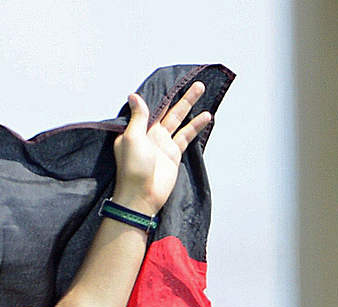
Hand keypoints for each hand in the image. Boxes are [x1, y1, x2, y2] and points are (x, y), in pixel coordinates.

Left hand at [110, 81, 211, 215]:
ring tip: (201, 88)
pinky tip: (206, 115)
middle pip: (167, 109)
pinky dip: (196, 125)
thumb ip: (138, 117)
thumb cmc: (132, 168)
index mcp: (136, 129)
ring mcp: (162, 143)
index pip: (150, 107)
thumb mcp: (131, 138)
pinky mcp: (173, 153)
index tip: (169, 80)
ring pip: (178, 119)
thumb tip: (134, 96)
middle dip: (179, 96)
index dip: (160, 94)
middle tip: (192, 81)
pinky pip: (186, 135)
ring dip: (189, 105)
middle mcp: (149, 134)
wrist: (141, 195)